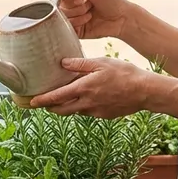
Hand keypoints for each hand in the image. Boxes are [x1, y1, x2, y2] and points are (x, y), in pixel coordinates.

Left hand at [29, 57, 158, 118]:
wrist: (145, 91)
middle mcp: (87, 103)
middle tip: (42, 103)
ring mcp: (96, 112)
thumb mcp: (101, 62)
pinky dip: (81, 107)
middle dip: (50, 107)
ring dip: (65, 108)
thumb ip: (80, 64)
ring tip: (61, 100)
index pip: (57, 97)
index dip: (42, 100)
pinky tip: (85, 99)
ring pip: (74, 112)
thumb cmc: (125, 73)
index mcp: (84, 88)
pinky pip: (87, 113)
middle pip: (61, 110)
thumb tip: (62, 63)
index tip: (32, 102)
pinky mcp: (104, 116)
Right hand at [53, 0, 134, 39]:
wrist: (123, 18)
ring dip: (79, 14)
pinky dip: (78, 23)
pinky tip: (88, 20)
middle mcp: (73, 7)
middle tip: (89, 5)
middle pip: (61, 7)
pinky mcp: (77, 31)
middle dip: (76, 6)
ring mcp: (75, 19)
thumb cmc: (112, 1)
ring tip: (90, 14)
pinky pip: (68, 28)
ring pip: (64, 18)